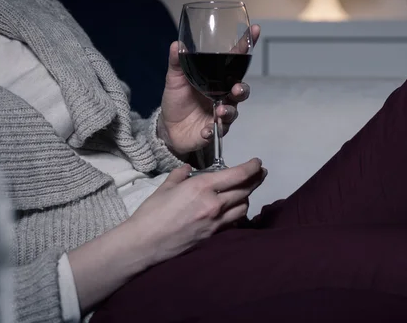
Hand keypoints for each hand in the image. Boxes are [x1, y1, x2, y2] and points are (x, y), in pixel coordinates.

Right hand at [129, 158, 266, 264]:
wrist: (145, 243)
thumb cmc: (151, 213)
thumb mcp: (165, 187)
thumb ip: (180, 175)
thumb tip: (187, 169)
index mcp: (201, 187)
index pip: (236, 175)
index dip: (251, 167)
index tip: (257, 163)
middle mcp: (213, 203)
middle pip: (245, 190)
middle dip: (256, 179)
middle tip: (261, 173)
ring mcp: (215, 222)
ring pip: (243, 207)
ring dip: (247, 197)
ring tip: (246, 192)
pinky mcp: (213, 236)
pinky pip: (234, 222)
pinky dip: (238, 215)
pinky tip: (236, 212)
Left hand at [158, 25, 260, 156]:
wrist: (168, 128)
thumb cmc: (176, 100)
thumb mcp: (174, 79)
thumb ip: (177, 62)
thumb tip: (176, 44)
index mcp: (217, 79)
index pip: (235, 61)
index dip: (246, 46)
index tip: (256, 30)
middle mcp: (223, 95)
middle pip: (241, 90)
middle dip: (242, 89)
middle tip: (236, 89)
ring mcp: (220, 113)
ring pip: (233, 112)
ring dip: (228, 112)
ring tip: (219, 112)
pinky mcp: (214, 130)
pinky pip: (218, 131)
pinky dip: (213, 131)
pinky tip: (206, 131)